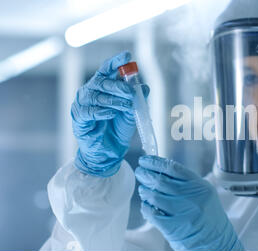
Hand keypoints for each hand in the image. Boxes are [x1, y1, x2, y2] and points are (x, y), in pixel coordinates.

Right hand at [71, 51, 148, 176]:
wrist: (109, 153)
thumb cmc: (118, 130)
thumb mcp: (132, 113)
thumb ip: (137, 100)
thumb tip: (145, 88)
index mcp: (102, 87)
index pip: (107, 69)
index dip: (116, 62)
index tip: (127, 56)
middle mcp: (90, 92)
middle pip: (102, 81)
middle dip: (118, 86)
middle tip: (131, 93)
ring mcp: (82, 104)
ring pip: (96, 96)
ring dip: (113, 100)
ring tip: (126, 106)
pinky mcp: (78, 118)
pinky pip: (88, 111)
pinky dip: (102, 112)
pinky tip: (111, 115)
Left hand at [135, 155, 244, 250]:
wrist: (216, 241)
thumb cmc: (208, 216)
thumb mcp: (203, 193)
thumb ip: (186, 182)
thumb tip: (161, 169)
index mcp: (200, 186)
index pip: (173, 168)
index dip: (155, 162)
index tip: (145, 160)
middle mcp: (192, 197)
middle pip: (161, 180)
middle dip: (146, 174)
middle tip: (140, 172)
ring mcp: (183, 213)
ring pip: (155, 196)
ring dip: (145, 191)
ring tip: (143, 189)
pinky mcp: (174, 227)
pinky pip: (153, 213)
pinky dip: (146, 207)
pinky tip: (147, 205)